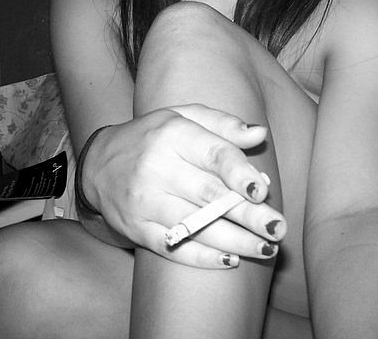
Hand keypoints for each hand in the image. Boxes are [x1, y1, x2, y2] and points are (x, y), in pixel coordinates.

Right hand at [80, 104, 286, 267]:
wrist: (99, 163)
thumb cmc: (156, 137)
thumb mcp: (186, 117)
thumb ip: (224, 125)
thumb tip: (260, 134)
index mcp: (174, 135)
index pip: (213, 155)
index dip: (240, 174)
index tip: (263, 191)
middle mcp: (157, 168)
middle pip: (209, 195)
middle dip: (248, 215)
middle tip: (278, 228)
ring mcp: (145, 202)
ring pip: (195, 226)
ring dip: (235, 241)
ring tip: (267, 248)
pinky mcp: (137, 230)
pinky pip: (173, 247)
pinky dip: (202, 257)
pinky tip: (231, 260)